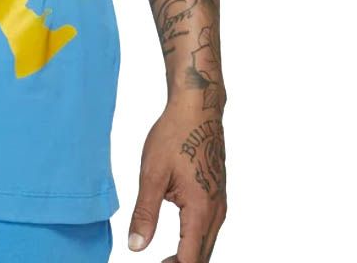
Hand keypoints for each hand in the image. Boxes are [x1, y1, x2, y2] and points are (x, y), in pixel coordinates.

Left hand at [128, 101, 226, 262]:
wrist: (198, 109)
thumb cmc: (174, 136)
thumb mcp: (152, 174)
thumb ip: (145, 213)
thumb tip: (136, 246)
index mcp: (200, 210)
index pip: (191, 259)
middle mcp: (216, 211)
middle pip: (203, 256)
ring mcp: (220, 203)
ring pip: (207, 243)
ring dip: (189, 256)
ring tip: (165, 259)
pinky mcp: (218, 195)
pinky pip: (210, 228)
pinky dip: (196, 241)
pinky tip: (180, 239)